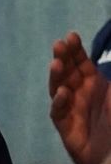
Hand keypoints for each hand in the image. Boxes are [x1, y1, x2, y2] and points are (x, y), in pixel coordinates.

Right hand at [48, 31, 110, 163]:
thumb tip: (107, 60)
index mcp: (97, 85)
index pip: (82, 62)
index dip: (76, 50)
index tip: (71, 36)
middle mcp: (82, 94)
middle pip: (68, 72)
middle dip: (63, 57)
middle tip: (59, 45)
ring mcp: (72, 110)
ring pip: (58, 88)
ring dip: (57, 76)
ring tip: (57, 64)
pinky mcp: (66, 127)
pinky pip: (58, 112)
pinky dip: (59, 103)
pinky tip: (63, 94)